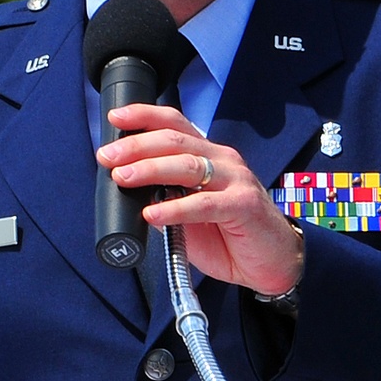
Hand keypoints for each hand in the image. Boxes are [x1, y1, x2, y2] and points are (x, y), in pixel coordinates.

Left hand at [96, 102, 302, 295]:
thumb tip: (130, 193)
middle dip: (136, 146)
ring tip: (123, 177)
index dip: (144, 117)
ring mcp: (236, 181)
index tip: (115, 118)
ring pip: (187, 165)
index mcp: (209, 156)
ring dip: (150, 169)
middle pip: (176, 141)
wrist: (272, 263)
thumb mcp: (191, 214)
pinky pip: (203, 203)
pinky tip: (152, 213)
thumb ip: (166, 199)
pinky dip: (174, 208)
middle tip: (107, 156)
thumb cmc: (231, 236)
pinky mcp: (244, 205)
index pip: (175, 125)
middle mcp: (223, 160)